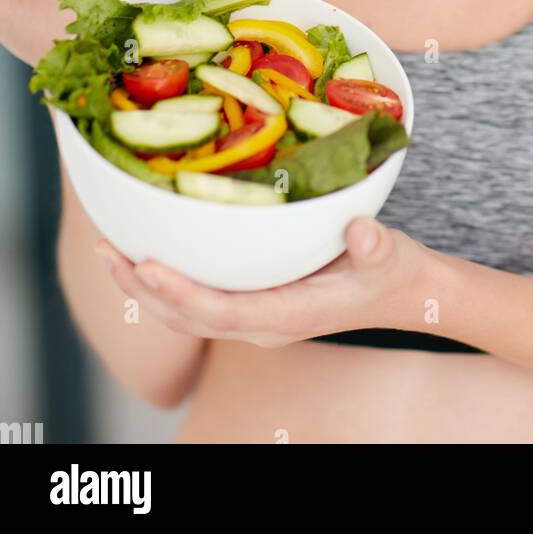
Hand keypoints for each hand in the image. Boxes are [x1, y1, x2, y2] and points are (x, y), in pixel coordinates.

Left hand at [94, 218, 432, 346]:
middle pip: (187, 319)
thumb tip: (362, 231)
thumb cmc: (394, 272)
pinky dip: (165, 280)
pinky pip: (197, 300)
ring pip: (184, 314)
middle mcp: (262, 324)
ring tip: (110, 250)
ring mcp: (254, 317)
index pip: (222, 313)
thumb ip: (377, 245)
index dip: (181, 294)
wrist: (402, 292)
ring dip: (144, 287)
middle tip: (107, 250)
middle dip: (142, 290)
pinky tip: (148, 249)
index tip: (147, 265)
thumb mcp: (391, 255)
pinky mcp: (251, 303)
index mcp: (289, 317)